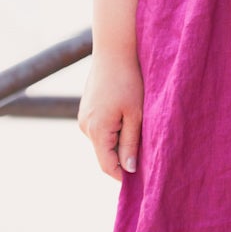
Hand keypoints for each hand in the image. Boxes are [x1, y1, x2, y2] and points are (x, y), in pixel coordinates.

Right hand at [78, 53, 144, 178]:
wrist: (113, 51)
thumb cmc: (129, 81)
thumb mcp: (136, 115)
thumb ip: (131, 144)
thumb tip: (129, 169)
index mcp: (97, 130)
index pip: (107, 166)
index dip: (123, 176)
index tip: (141, 180)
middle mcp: (85, 127)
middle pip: (105, 154)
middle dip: (123, 157)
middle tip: (146, 152)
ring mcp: (84, 117)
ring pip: (103, 141)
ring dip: (119, 141)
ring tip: (138, 127)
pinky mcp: (86, 109)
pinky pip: (101, 128)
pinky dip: (114, 129)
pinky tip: (127, 114)